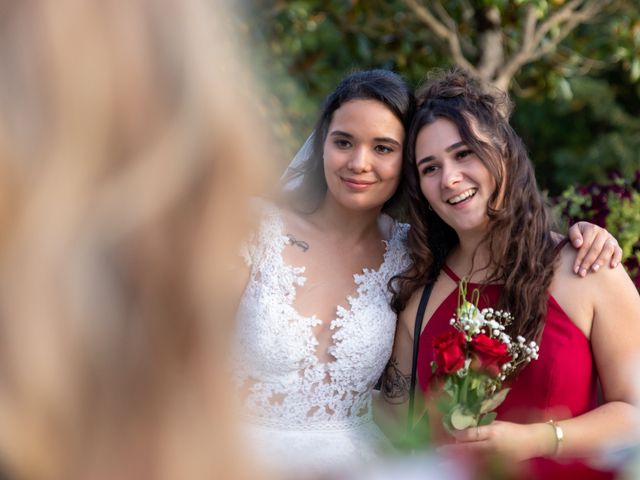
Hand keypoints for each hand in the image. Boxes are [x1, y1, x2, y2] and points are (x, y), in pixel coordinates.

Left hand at [437, 421, 554, 461]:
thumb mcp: (496, 424)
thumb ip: (480, 426)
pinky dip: (469, 466)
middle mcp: (492, 445)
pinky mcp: (499, 466)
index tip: (446, 433)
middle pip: (469, 449)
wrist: (532, 442)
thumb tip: (460, 426)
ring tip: (442, 462)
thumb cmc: (512, 430)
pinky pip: (480, 467)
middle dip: (452, 451)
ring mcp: (495, 458)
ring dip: (457, 461)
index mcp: (492, 432)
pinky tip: (459, 466)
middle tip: (438, 452)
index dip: (457, 434)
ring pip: (472, 460)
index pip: (471, 434)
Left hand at [568, 222, 621, 276]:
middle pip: (595, 249)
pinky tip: (612, 266)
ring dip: (601, 261)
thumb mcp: (573, 231)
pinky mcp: (616, 245)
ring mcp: (610, 239)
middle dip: (588, 262)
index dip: (580, 257)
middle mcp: (602, 233)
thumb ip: (574, 235)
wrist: (587, 232)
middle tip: (582, 273)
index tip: (575, 269)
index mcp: (592, 228)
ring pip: (607, 250)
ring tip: (594, 270)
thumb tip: (578, 244)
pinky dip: (617, 258)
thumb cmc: (578, 234)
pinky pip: (618, 252)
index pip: (585, 245)